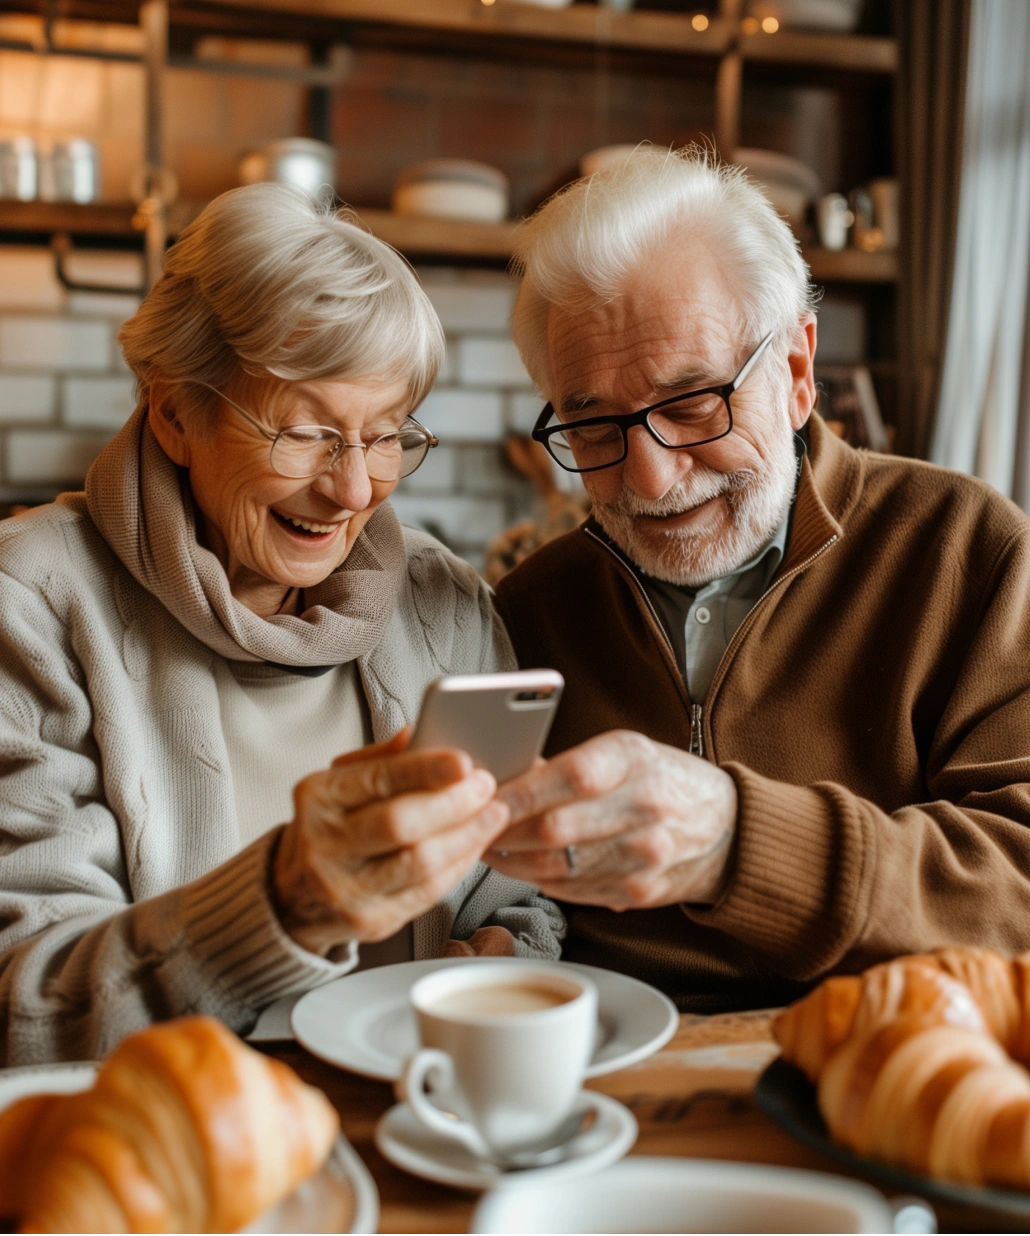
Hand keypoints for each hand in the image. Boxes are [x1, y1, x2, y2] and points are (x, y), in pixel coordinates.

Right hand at [272, 729, 509, 955]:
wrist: (292, 897)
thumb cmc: (327, 829)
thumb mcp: (338, 785)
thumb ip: (379, 760)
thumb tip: (418, 733)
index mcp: (319, 800)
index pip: (377, 780)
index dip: (425, 770)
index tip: (464, 761)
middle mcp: (326, 845)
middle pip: (401, 824)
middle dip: (454, 803)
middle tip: (486, 787)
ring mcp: (346, 889)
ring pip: (420, 863)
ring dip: (467, 836)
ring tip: (493, 814)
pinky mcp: (370, 921)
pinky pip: (426, 893)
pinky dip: (459, 866)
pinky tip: (474, 846)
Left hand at [486, 730, 736, 909]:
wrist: (726, 826)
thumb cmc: (661, 780)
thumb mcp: (623, 752)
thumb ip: (564, 765)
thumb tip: (502, 777)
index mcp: (635, 758)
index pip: (569, 777)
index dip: (519, 792)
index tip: (483, 798)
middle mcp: (645, 806)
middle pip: (555, 828)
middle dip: (503, 831)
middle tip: (474, 827)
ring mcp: (645, 854)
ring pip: (556, 867)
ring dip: (513, 861)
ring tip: (491, 848)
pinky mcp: (639, 891)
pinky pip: (572, 891)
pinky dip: (539, 881)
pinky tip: (524, 867)